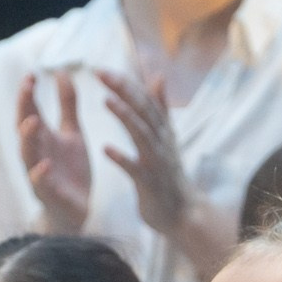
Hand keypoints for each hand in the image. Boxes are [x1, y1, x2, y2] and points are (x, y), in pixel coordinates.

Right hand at [18, 71, 90, 233]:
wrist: (77, 209)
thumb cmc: (70, 170)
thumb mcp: (73, 132)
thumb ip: (67, 104)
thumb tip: (62, 72)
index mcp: (42, 137)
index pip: (30, 110)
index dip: (28, 93)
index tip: (31, 74)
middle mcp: (36, 152)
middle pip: (24, 127)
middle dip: (24, 108)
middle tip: (27, 88)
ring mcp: (39, 173)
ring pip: (28, 154)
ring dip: (28, 138)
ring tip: (32, 121)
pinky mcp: (49, 193)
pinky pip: (41, 183)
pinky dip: (40, 174)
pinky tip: (45, 164)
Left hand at [97, 71, 196, 239]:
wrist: (182, 212)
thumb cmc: (169, 173)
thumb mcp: (166, 136)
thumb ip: (160, 107)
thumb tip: (158, 76)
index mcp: (160, 129)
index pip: (142, 100)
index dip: (124, 83)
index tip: (101, 69)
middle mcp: (160, 141)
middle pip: (141, 110)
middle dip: (122, 90)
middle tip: (100, 73)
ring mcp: (156, 161)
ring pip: (140, 134)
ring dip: (125, 116)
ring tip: (106, 100)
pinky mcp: (149, 183)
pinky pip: (135, 169)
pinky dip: (122, 158)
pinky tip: (105, 149)